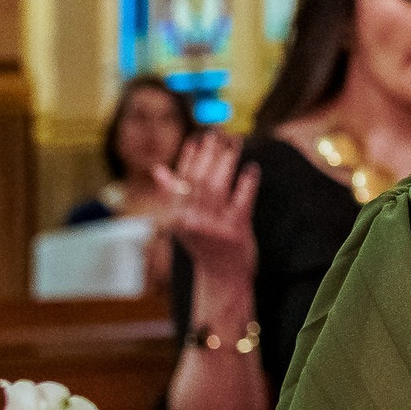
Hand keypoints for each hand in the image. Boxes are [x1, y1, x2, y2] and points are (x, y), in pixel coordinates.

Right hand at [154, 133, 257, 283]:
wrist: (222, 276)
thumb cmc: (204, 245)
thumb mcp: (183, 223)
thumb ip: (171, 197)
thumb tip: (158, 169)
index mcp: (176, 217)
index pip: (181, 181)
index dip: (189, 157)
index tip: (197, 137)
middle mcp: (191, 222)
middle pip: (199, 179)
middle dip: (209, 153)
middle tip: (218, 133)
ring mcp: (213, 227)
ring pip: (218, 186)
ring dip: (227, 161)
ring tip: (235, 143)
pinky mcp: (236, 231)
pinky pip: (242, 200)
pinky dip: (247, 183)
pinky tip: (252, 168)